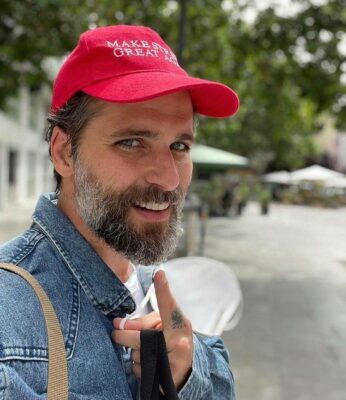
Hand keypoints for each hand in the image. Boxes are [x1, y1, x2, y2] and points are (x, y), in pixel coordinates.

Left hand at [112, 270, 193, 389]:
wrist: (185, 373)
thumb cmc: (171, 342)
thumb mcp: (164, 327)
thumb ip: (144, 322)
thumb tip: (118, 324)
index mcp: (180, 324)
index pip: (169, 306)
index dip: (163, 290)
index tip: (159, 274)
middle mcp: (179, 341)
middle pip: (140, 335)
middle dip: (124, 335)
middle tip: (117, 333)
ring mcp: (172, 362)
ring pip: (136, 353)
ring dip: (133, 353)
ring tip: (147, 354)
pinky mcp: (163, 379)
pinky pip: (137, 368)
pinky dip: (137, 366)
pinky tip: (148, 366)